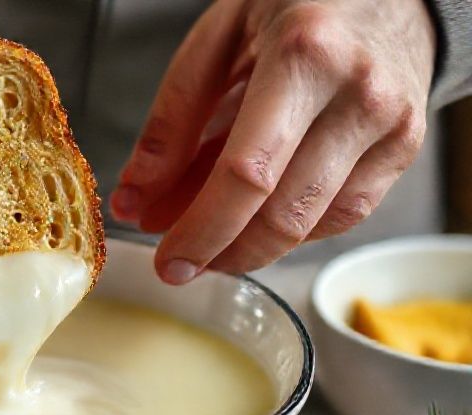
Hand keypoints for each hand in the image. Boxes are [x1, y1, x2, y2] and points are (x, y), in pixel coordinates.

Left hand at [111, 0, 434, 283]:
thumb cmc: (296, 3)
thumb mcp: (218, 38)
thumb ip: (173, 118)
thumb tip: (136, 194)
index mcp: (303, 57)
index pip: (247, 174)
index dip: (202, 230)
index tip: (166, 259)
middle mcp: (357, 95)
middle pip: (283, 213)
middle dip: (220, 251)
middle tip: (178, 262)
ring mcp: (390, 126)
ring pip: (312, 225)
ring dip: (249, 247)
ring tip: (208, 238)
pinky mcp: (405, 149)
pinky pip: (343, 215)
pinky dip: (291, 229)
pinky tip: (255, 220)